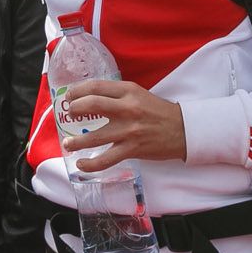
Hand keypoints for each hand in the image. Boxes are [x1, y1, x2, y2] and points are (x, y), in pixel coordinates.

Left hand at [58, 79, 185, 170]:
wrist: (183, 130)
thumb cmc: (159, 112)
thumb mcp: (139, 94)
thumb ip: (118, 95)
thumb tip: (91, 98)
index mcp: (129, 91)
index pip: (96, 87)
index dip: (78, 91)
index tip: (70, 96)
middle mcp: (127, 108)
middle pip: (91, 105)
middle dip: (74, 110)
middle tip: (70, 115)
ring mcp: (129, 130)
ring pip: (95, 136)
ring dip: (76, 141)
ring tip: (68, 143)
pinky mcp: (132, 149)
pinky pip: (106, 159)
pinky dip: (91, 164)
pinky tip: (82, 165)